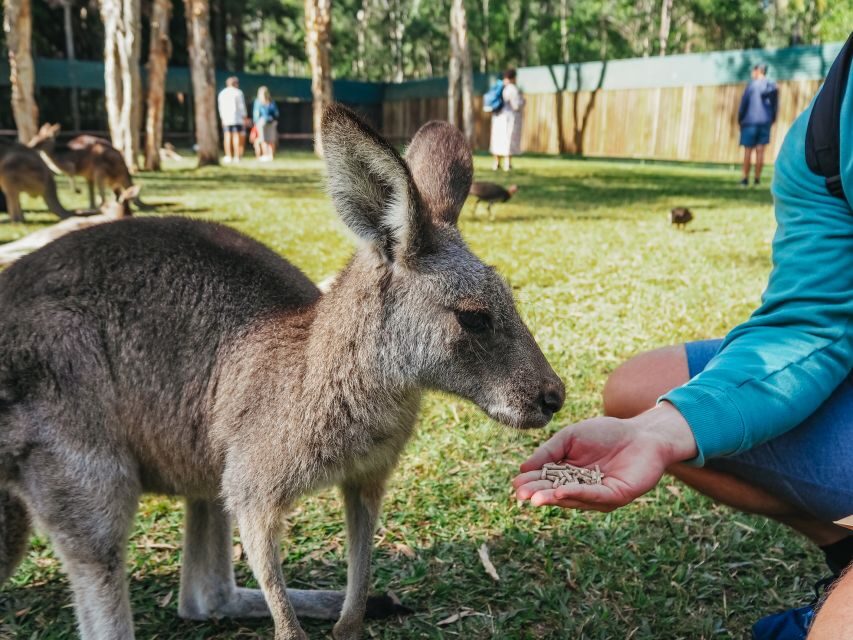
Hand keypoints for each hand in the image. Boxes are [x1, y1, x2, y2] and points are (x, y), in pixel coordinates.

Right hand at [513, 403, 695, 511]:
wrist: (642, 433)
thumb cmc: (606, 433)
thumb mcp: (570, 438)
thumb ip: (548, 452)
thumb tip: (524, 469)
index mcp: (569, 475)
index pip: (546, 480)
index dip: (531, 483)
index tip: (515, 485)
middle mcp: (582, 488)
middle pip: (557, 493)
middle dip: (539, 494)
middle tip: (520, 496)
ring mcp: (599, 494)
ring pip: (573, 498)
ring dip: (553, 498)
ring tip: (535, 498)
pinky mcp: (616, 495)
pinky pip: (594, 495)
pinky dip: (577, 494)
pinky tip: (561, 492)